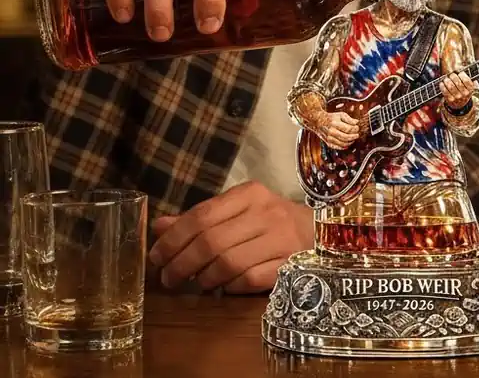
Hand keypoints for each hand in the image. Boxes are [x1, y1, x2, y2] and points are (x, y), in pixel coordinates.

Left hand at [148, 182, 311, 293]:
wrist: (319, 234)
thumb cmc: (270, 222)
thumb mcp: (237, 212)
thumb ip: (199, 219)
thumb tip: (158, 227)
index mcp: (250, 194)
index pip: (201, 215)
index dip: (173, 239)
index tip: (156, 257)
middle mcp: (267, 212)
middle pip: (210, 241)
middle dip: (181, 264)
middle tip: (168, 278)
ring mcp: (281, 238)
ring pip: (227, 263)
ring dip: (203, 278)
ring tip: (196, 282)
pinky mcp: (290, 265)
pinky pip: (247, 281)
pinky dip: (228, 287)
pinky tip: (224, 286)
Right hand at [315, 111, 359, 148]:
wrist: (318, 121)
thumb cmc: (330, 117)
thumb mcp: (340, 115)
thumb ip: (349, 119)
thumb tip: (356, 122)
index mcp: (335, 124)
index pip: (348, 129)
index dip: (355, 129)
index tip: (357, 128)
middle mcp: (331, 132)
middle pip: (346, 137)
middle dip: (354, 137)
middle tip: (357, 135)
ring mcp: (329, 138)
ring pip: (342, 143)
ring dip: (350, 142)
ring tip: (353, 139)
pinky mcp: (328, 143)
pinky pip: (337, 147)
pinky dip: (344, 147)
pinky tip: (347, 144)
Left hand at [441, 71, 474, 108]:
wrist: (460, 104)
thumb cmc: (463, 91)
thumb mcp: (468, 86)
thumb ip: (467, 78)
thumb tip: (460, 68)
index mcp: (470, 89)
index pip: (466, 80)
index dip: (462, 74)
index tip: (459, 73)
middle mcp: (464, 94)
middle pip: (457, 82)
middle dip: (453, 76)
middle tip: (451, 75)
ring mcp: (457, 97)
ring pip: (450, 86)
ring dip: (447, 80)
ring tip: (446, 79)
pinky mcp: (450, 100)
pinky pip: (445, 91)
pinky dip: (442, 86)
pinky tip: (442, 83)